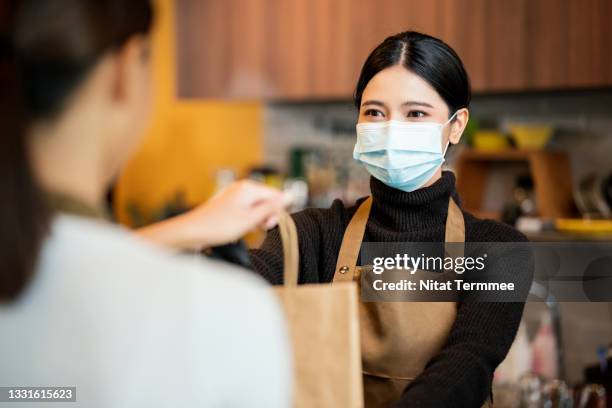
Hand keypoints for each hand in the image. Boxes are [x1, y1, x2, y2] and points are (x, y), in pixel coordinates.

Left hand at [137, 179, 291, 249]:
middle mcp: (241, 189)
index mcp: (248, 188)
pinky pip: (245, 212)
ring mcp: (233, 197)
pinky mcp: (228, 206)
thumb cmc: (218, 226)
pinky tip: (240, 229)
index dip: (277, 211)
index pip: (275, 195)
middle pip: (266, 200)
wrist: (192, 232)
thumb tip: (289, 196)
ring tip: (247, 230)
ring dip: (256, 220)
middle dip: (266, 216)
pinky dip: (247, 221)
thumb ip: (271, 207)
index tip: (271, 223)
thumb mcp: (251, 219)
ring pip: (256, 208)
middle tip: (259, 228)